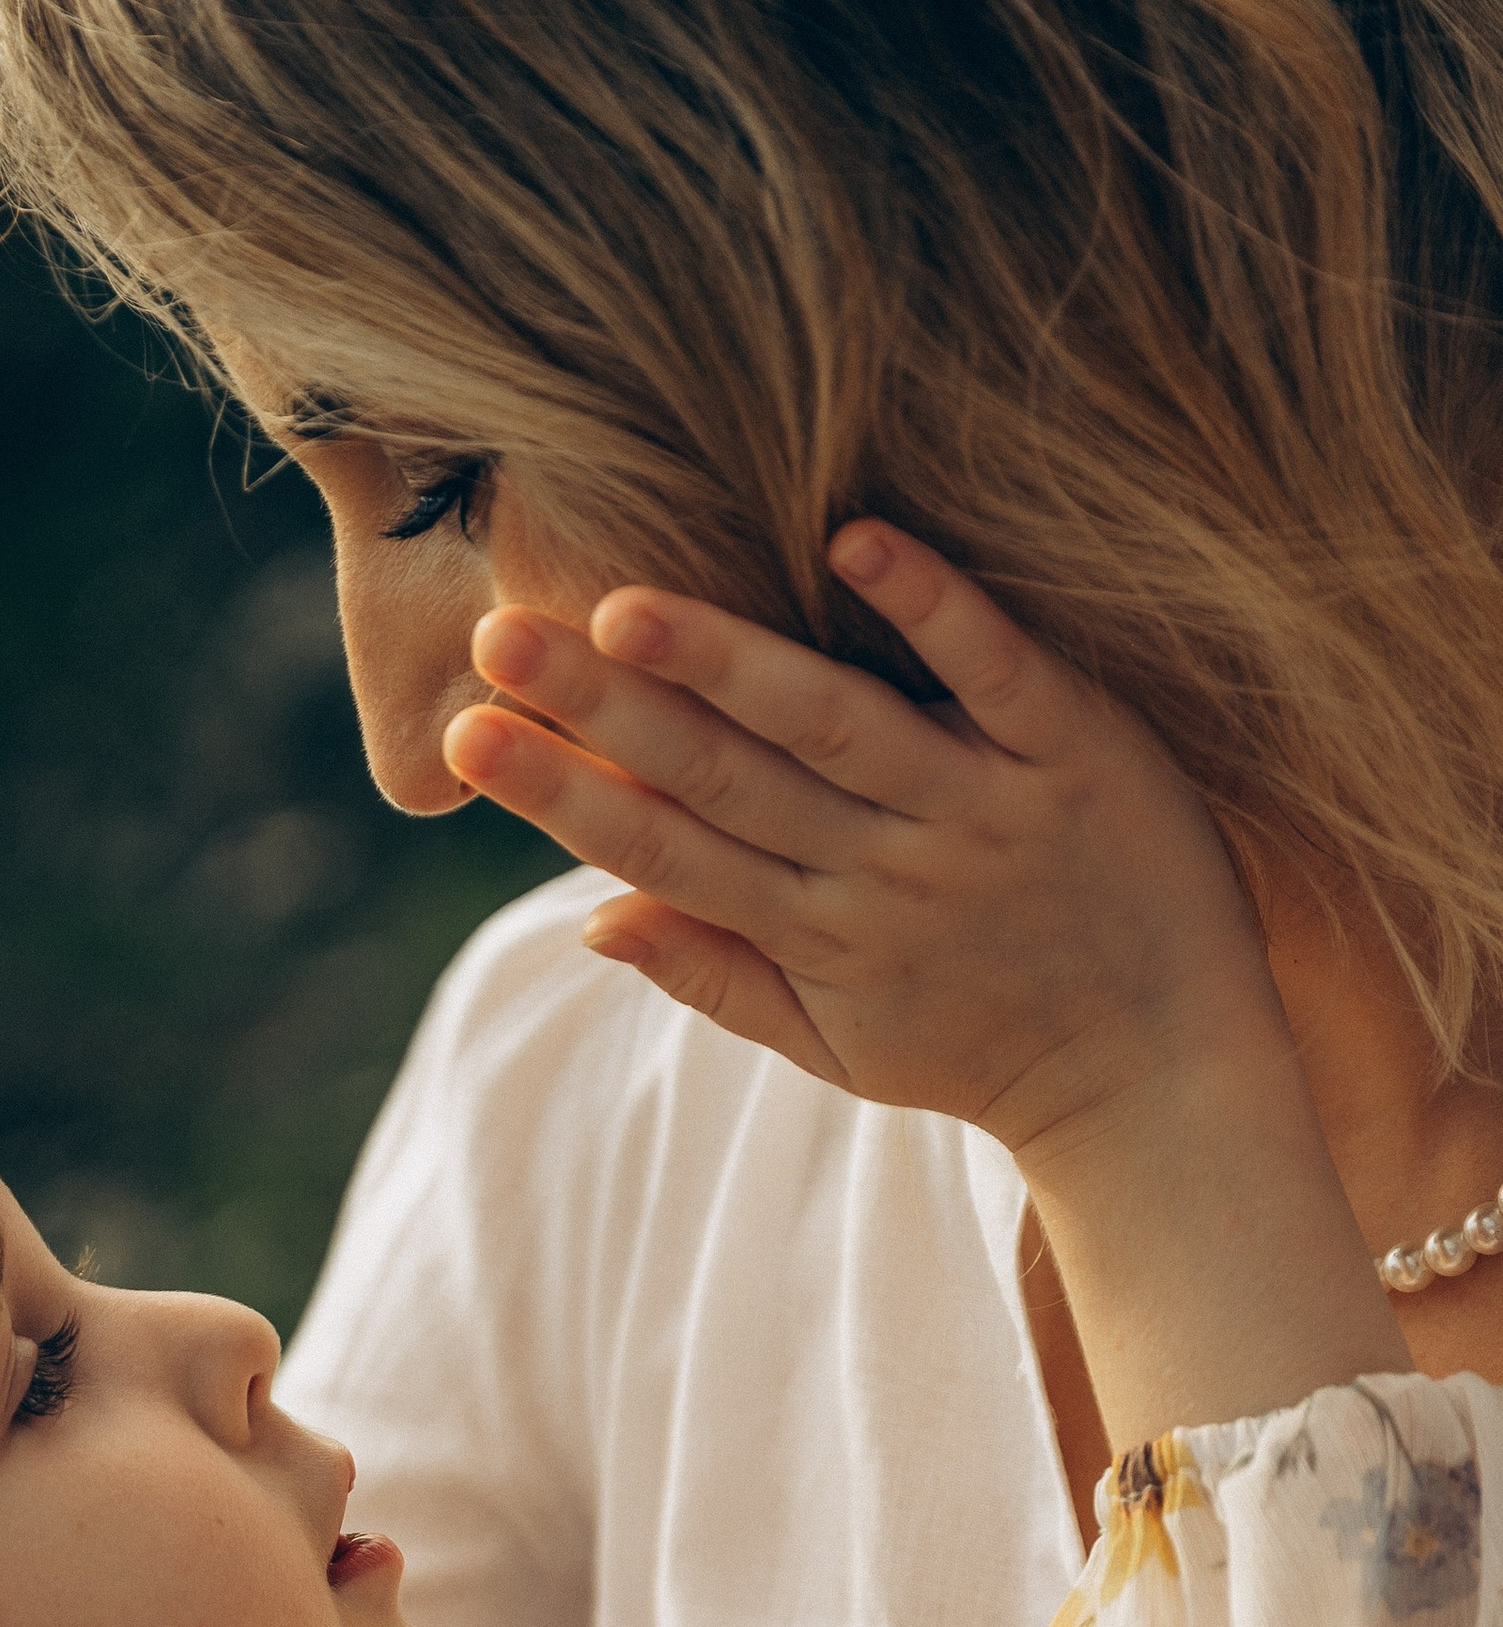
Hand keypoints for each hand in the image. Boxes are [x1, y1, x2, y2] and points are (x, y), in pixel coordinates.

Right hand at [447, 520, 1291, 1164]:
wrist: (1161, 1084)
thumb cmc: (987, 1051)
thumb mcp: (839, 1049)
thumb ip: (716, 978)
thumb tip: (589, 920)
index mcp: (813, 935)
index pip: (661, 853)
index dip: (560, 795)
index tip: (465, 737)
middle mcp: (881, 872)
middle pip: (719, 780)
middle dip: (601, 712)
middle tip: (498, 637)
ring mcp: (977, 815)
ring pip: (832, 729)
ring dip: (727, 665)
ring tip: (625, 610)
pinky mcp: (1075, 761)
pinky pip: (994, 674)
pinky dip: (929, 611)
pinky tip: (855, 542)